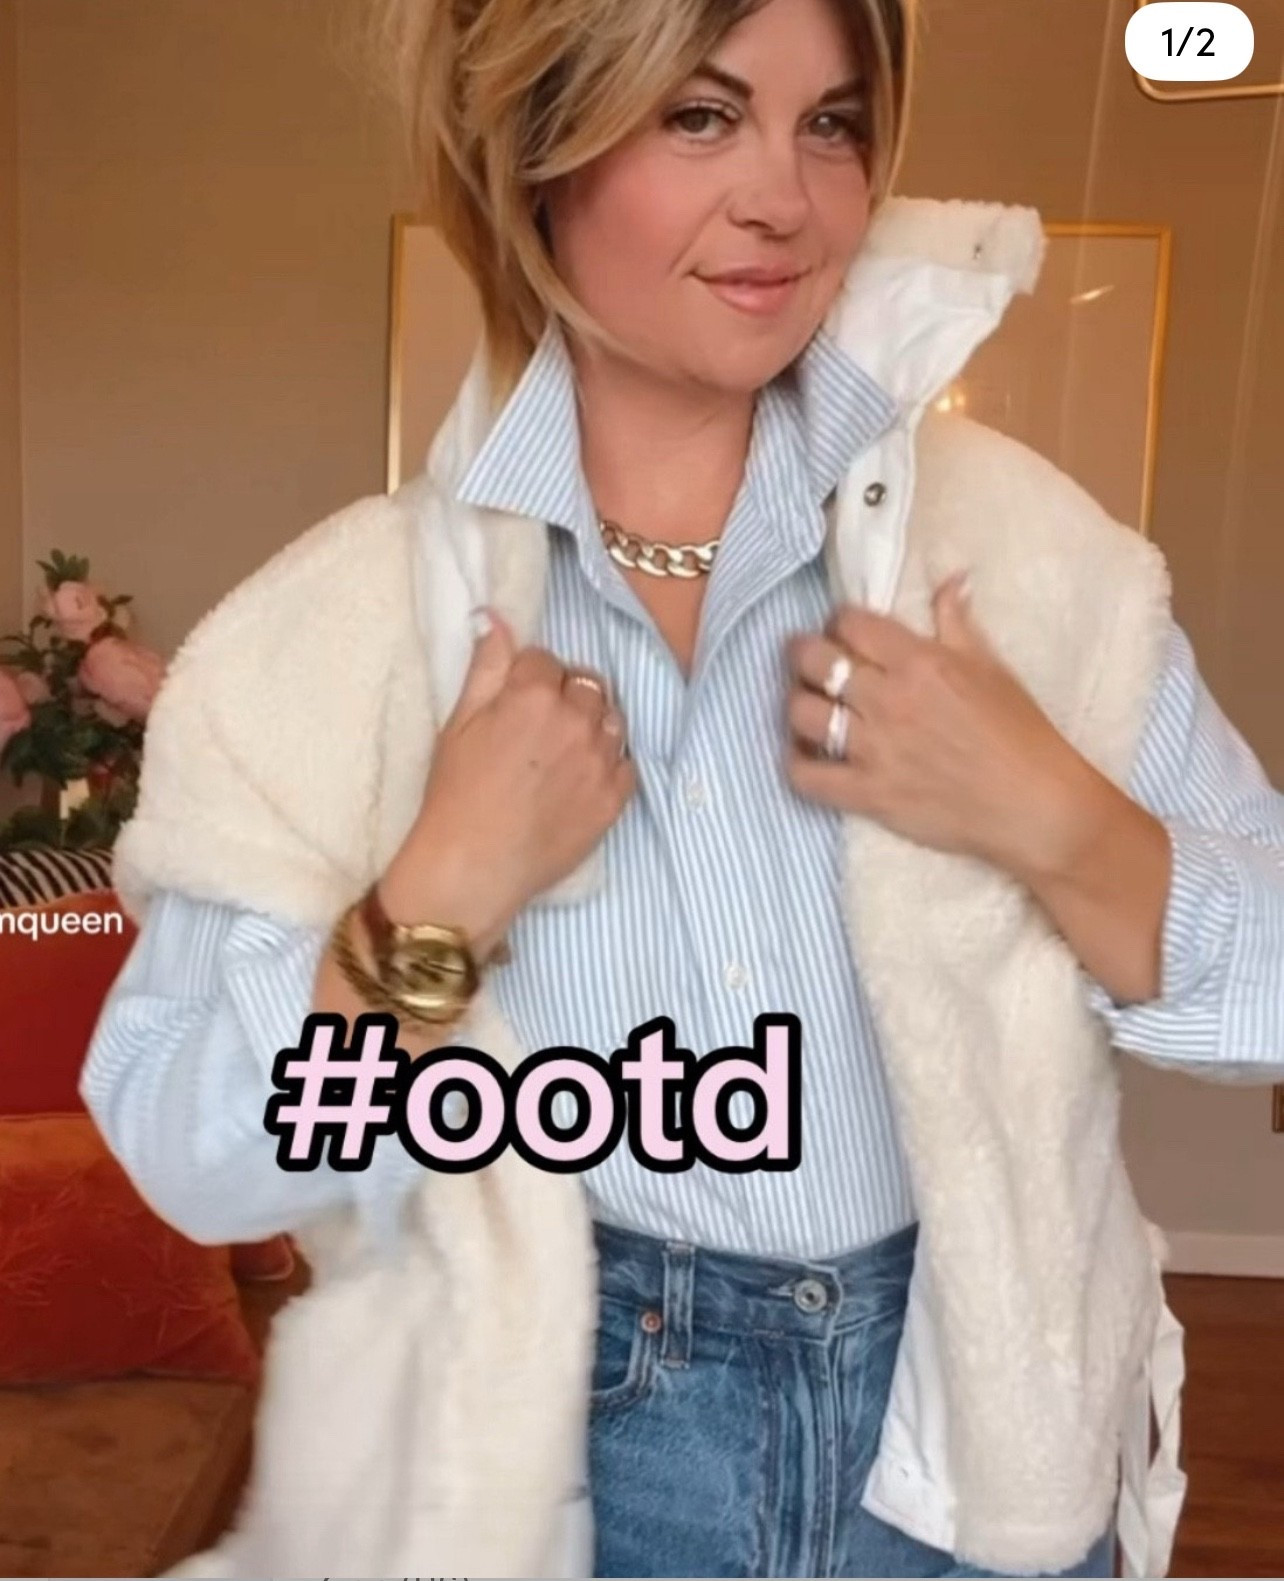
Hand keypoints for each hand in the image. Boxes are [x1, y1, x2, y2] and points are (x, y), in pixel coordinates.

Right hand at [380, 609, 635, 946]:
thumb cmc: (455, 796)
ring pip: (611, 718)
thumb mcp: (458, 723)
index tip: (514, 702)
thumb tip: (495, 617)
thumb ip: (486, 666)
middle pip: (586, 683)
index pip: (545, 659)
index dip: (527, 678)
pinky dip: (609, 763)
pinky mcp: (615, 797)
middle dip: (565, 695)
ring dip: (592, 724)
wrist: (473, 867)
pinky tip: (580, 778)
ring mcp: (601, 759)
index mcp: (532, 694)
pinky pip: (627, 762)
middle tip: (538, 728)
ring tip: (562, 752)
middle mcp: (576, 719)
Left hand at [783, 572, 1092, 879]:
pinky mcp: (867, 794)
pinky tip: (803, 753)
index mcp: (919, 662)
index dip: (839, 622)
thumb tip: (951, 578)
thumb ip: (957, 621)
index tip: (844, 631)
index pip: (850, 623)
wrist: (1033, 806)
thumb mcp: (992, 667)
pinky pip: (805, 777)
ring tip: (808, 703)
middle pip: (814, 661)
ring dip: (797, 703)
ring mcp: (873, 749)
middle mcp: (888, 700)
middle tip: (809, 661)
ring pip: (801, 713)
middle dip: (804, 654)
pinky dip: (794, 762)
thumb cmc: (1020, 733)